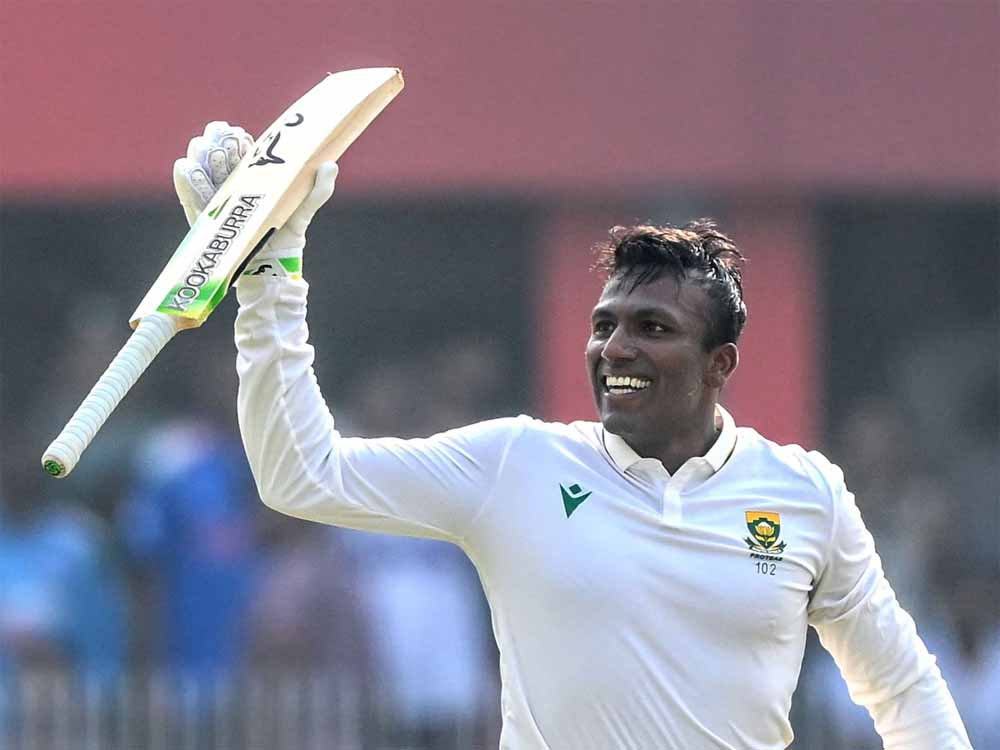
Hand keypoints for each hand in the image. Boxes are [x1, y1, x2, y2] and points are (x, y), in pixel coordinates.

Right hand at [173, 121, 337, 277]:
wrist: (272, 270)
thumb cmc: (287, 237)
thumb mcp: (303, 212)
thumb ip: (318, 191)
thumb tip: (330, 165)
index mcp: (253, 178)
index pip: (240, 152)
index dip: (235, 139)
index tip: (237, 133)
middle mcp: (231, 186)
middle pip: (218, 158)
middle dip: (216, 145)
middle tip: (220, 139)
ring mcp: (216, 201)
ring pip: (202, 173)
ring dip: (200, 157)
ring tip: (202, 147)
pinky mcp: (203, 219)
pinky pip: (190, 198)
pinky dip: (186, 181)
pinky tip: (186, 166)